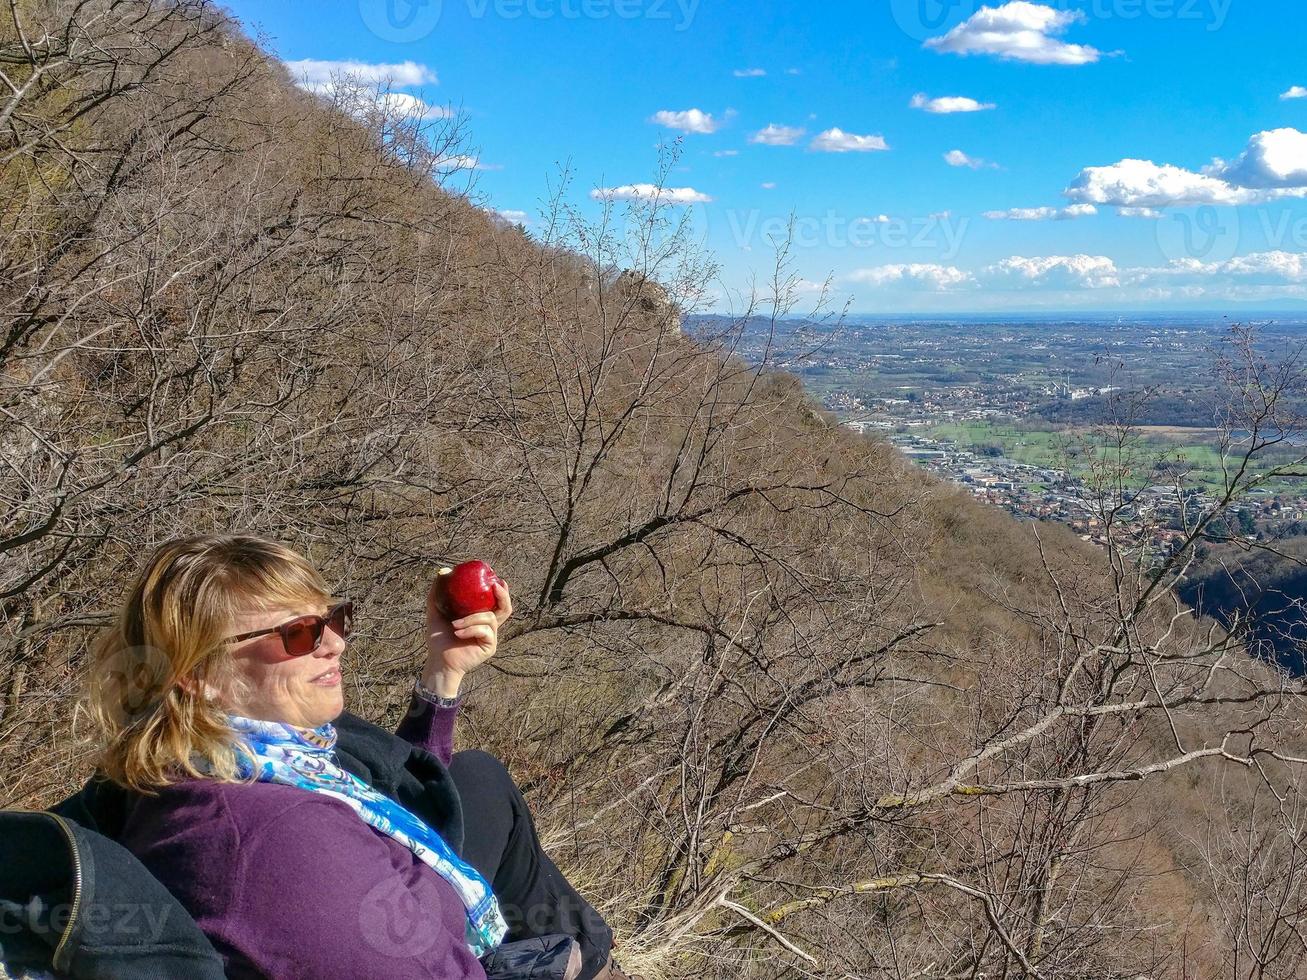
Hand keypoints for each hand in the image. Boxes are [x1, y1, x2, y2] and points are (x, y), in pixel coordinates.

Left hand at [422, 578, 511, 697]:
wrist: (438, 660)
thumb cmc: (438, 638)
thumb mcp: (436, 611)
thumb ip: (438, 593)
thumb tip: (443, 572)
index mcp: (479, 616)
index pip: (495, 601)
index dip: (500, 590)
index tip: (495, 578)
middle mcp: (488, 625)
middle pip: (505, 608)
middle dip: (503, 595)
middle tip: (494, 586)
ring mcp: (490, 636)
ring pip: (490, 618)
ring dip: (472, 618)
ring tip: (455, 624)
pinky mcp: (489, 646)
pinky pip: (485, 631)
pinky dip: (471, 629)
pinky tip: (458, 633)